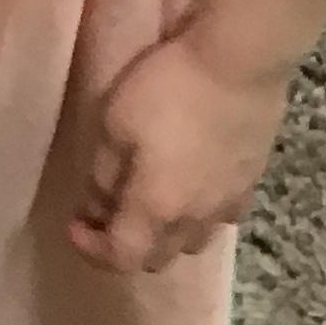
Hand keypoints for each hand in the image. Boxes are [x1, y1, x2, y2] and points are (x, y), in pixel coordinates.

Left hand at [69, 21, 291, 275]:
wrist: (240, 66)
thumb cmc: (167, 90)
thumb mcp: (114, 123)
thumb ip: (103, 173)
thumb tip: (96, 206)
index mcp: (156, 209)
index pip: (121, 257)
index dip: (92, 250)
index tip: (74, 225)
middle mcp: (194, 221)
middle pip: (157, 259)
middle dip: (126, 246)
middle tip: (105, 213)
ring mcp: (228, 206)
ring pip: (192, 243)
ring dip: (164, 235)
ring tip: (149, 202)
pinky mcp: (251, 185)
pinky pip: (220, 218)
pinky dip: (198, 215)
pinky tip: (191, 186)